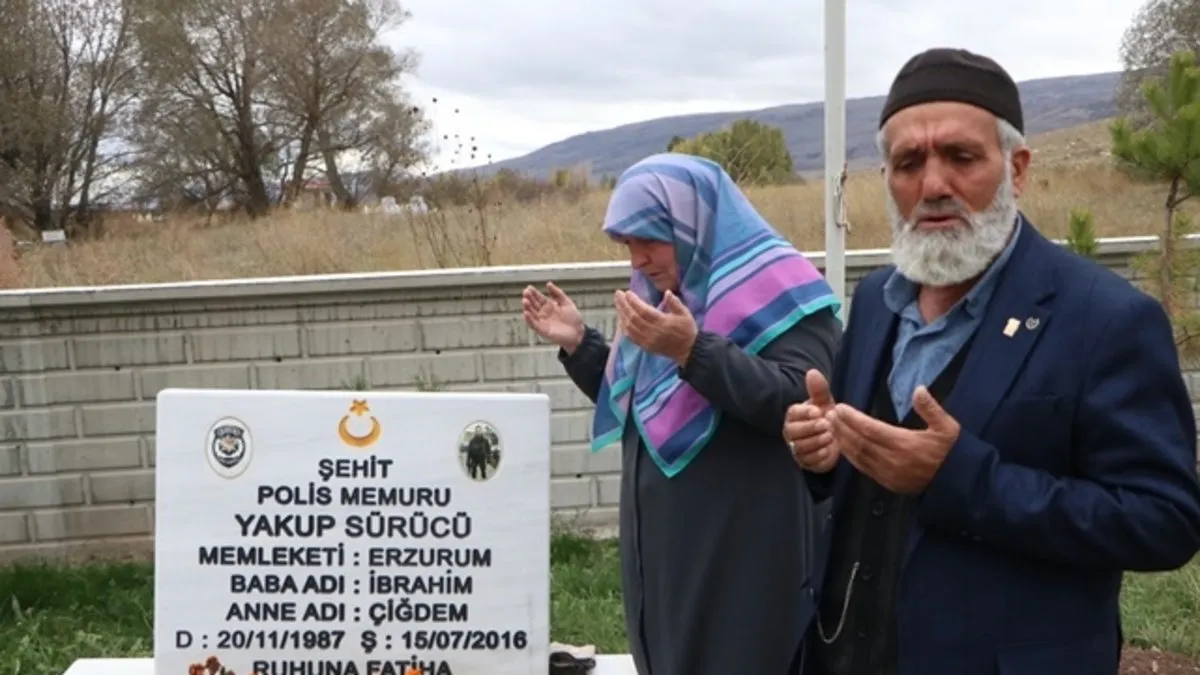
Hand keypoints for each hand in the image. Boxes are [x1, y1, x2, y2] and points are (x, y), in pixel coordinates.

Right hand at [522, 282, 584, 351]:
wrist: (579, 333)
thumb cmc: (573, 318)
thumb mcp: (566, 302)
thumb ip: (557, 293)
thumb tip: (548, 283)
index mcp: (549, 306)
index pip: (539, 298)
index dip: (534, 293)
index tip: (529, 287)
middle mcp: (544, 313)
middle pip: (533, 305)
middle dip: (528, 298)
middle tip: (525, 292)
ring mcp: (542, 322)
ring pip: (531, 314)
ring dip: (527, 307)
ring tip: (525, 301)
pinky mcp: (543, 331)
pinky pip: (534, 325)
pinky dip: (529, 319)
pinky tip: (526, 313)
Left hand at [613, 289, 697, 365]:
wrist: (688, 350)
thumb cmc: (687, 330)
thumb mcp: (685, 314)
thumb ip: (675, 303)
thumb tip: (667, 292)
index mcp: (662, 322)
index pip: (643, 310)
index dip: (633, 301)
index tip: (627, 293)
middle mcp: (652, 332)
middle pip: (633, 317)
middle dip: (624, 305)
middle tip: (618, 294)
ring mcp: (647, 340)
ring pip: (629, 327)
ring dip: (621, 314)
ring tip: (618, 303)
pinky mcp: (645, 346)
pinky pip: (630, 337)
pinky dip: (623, 327)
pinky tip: (621, 319)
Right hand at [783, 370, 839, 472]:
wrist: (834, 439)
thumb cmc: (826, 417)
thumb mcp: (824, 402)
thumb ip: (819, 389)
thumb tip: (812, 371)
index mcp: (794, 416)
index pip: (793, 413)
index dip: (805, 413)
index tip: (818, 411)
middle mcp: (791, 432)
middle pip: (793, 432)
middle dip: (811, 428)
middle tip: (827, 424)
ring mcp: (797, 448)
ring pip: (800, 447)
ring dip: (816, 442)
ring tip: (830, 437)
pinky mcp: (805, 462)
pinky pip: (808, 461)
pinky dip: (819, 456)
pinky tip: (828, 450)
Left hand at [827, 386, 961, 493]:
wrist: (957, 483)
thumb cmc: (951, 451)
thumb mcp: (948, 427)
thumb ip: (931, 409)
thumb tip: (919, 389)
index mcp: (905, 444)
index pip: (870, 429)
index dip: (852, 418)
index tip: (840, 407)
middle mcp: (893, 460)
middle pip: (859, 442)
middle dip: (842, 428)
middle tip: (828, 414)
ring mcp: (888, 474)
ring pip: (858, 456)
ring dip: (842, 441)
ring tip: (831, 427)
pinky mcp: (887, 483)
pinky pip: (863, 468)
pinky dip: (851, 456)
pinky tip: (844, 446)